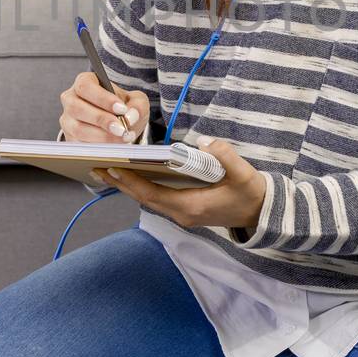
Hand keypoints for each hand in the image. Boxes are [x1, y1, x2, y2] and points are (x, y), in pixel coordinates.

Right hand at [59, 69, 149, 143]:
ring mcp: (67, 120)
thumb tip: (130, 117)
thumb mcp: (136, 100)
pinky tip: (114, 146)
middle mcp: (70, 99)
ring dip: (102, 136)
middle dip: (101, 120)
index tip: (122, 109)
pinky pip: (79, 144)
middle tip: (121, 129)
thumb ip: (138, 105)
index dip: (103, 99)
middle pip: (77, 108)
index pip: (86, 87)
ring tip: (122, 138)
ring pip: (77, 129)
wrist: (119, 123)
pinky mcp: (69, 138)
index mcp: (84, 82)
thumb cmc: (123, 107)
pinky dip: (98, 147)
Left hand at [94, 137, 265, 232]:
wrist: (262, 213)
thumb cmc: (251, 194)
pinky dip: (141, 188)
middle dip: (120, 183)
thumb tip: (205, 143)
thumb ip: (226, 157)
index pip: (153, 194)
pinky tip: (132, 176)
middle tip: (95, 167)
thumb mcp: (244, 174)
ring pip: (148, 200)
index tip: (113, 168)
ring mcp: (183, 214)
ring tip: (106, 170)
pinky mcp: (185, 210)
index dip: (131, 182)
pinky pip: (156, 199)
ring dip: (127, 186)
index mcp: (191, 207)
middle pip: (143, 198)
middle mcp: (182, 214)